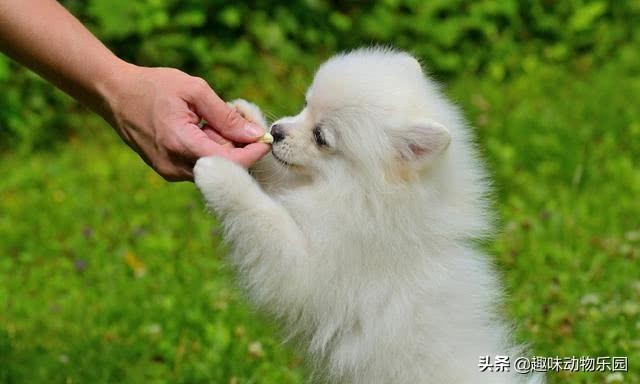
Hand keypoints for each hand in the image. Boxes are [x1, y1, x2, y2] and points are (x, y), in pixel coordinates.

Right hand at [101, 63, 270, 180]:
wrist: (115, 95)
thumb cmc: (154, 86)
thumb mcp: (194, 91)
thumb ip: (225, 115)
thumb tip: (254, 133)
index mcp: (181, 144)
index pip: (230, 162)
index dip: (252, 153)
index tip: (265, 139)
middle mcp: (175, 166)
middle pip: (223, 168)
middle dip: (236, 146)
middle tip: (234, 119)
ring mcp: (169, 172)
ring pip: (212, 168)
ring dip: (220, 148)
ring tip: (209, 121)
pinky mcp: (167, 171)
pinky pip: (199, 165)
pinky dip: (207, 150)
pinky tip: (199, 130)